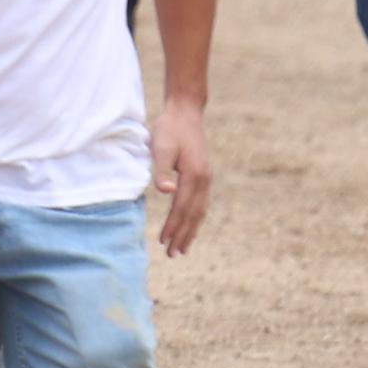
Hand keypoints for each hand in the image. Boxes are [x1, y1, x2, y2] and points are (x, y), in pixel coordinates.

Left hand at [151, 97, 214, 255]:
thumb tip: (167, 192)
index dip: (173, 227)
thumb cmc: (170, 129)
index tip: (164, 242)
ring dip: (191, 231)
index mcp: (194, 175)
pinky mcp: (204, 176)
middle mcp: (204, 179)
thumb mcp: (161, 147)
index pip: (182, 208)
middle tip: (173, 255)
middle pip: (194, 214)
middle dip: (184, 236)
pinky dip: (195, 219)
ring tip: (183, 249)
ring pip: (200, 211)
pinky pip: (201, 203)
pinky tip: (190, 226)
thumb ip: (162, 171)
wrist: (186, 112)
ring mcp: (207, 178)